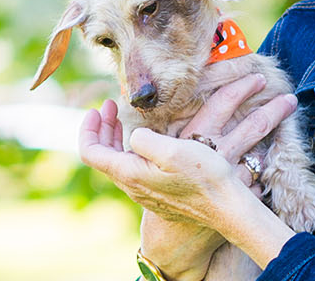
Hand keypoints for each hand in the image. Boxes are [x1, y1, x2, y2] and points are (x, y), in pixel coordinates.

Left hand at [78, 75, 297, 278]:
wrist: (226, 207)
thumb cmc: (204, 177)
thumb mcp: (172, 150)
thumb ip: (143, 138)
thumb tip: (133, 135)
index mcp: (129, 174)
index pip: (90, 152)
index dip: (88, 128)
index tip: (98, 108)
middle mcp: (132, 187)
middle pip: (102, 156)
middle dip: (102, 128)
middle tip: (109, 107)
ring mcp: (144, 193)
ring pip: (118, 162)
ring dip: (115, 138)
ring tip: (122, 119)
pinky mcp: (157, 195)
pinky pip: (133, 170)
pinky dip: (130, 150)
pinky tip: (145, 140)